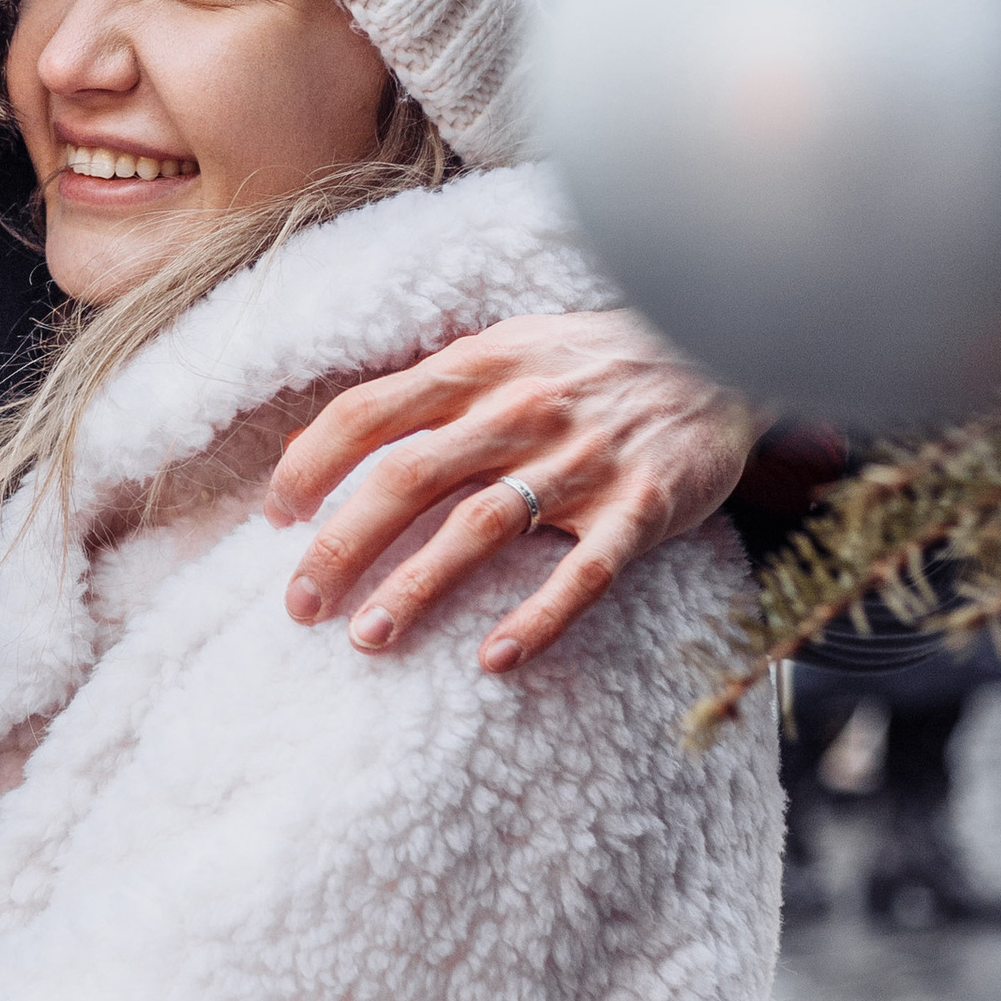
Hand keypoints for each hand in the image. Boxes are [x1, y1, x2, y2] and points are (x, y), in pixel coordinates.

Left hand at [263, 309, 754, 675]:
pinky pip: (584, 571)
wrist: (724, 342)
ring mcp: (582, 461)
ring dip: (417, 587)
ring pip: (481, 528)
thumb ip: (428, 390)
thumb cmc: (591, 358)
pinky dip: (539, 617)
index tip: (276, 518)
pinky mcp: (643, 506)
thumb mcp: (505, 348)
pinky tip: (495, 658)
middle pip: (406, 479)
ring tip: (367, 639)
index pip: (367, 413)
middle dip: (341, 545)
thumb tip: (326, 440)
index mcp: (475, 367)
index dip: (311, 466)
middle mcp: (519, 412)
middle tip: (300, 604)